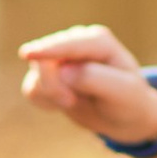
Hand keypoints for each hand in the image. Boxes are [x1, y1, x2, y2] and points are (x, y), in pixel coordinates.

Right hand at [16, 24, 156, 142]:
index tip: (27, 54)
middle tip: (71, 103)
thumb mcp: (123, 92)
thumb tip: (62, 70)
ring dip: (50, 95)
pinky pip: (32, 89)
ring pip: (37, 76)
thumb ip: (94, 78)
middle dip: (53, 87)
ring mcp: (60, 57)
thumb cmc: (129, 101)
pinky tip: (66, 103)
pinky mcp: (49, 74)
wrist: (124, 116)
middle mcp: (75, 43)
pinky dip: (45, 102)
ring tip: (73, 102)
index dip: (48, 50)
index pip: (67, 45)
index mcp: (97, 41)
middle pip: (45, 59)